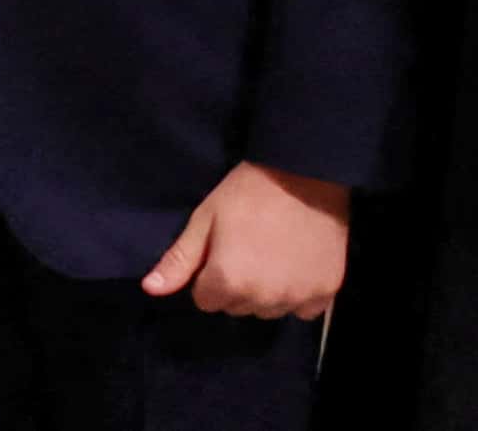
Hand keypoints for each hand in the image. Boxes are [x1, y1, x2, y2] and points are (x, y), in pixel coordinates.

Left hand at [141, 162, 348, 319]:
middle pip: (239, 306)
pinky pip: (305, 309)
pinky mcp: (326, 290)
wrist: (310, 168)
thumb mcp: (207, 217)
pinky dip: (302, 292)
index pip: (206, 300)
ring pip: (270, 309)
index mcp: (227, 282)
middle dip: (240, 284)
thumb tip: (150, 289)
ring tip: (279, 253)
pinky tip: (302, 264)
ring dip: (270, 291)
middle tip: (254, 246)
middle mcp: (261, 298)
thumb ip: (180, 259)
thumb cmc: (251, 190)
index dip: (213, 273)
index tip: (228, 247)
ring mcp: (297, 296)